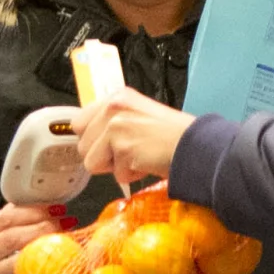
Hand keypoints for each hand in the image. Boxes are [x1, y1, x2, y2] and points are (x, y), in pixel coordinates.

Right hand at [0, 203, 59, 273]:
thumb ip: (2, 220)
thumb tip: (34, 204)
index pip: (7, 218)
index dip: (35, 211)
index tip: (56, 209)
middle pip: (15, 238)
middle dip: (45, 228)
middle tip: (65, 223)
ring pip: (21, 262)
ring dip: (48, 251)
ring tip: (66, 242)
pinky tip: (60, 271)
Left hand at [76, 90, 193, 186]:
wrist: (194, 145)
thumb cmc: (173, 134)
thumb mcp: (138, 115)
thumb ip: (114, 121)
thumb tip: (93, 141)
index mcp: (116, 97)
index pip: (79, 123)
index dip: (91, 140)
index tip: (107, 146)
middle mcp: (113, 108)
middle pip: (82, 145)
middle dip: (102, 156)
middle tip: (128, 152)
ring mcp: (116, 128)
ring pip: (92, 162)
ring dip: (115, 167)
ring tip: (138, 157)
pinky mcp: (123, 149)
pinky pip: (114, 174)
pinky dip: (131, 175)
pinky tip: (146, 163)